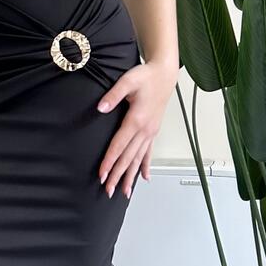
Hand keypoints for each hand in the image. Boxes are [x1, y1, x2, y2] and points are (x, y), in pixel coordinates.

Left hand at [95, 59, 177, 197]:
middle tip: (108, 191)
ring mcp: (150, 132)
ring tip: (124, 192)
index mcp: (136, 120)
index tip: (102, 175)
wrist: (164, 74)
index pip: (119, 146)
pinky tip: (144, 177)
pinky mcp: (153, 130)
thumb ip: (113, 96)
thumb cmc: (146, 76)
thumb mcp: (127, 81)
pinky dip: (145, 166)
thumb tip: (100, 108)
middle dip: (117, 176)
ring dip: (130, 176)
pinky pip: (149, 152)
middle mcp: (145, 130)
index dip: (109, 162)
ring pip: (138, 159)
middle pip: (128, 158)